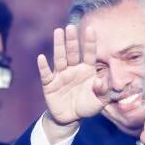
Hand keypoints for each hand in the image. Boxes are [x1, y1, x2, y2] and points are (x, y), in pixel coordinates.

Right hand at [37, 25, 109, 143]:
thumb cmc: (87, 106)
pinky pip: (46, 74)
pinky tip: (41, 58)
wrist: (70, 118)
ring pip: (60, 59)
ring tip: (58, 32)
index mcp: (87, 70)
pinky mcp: (50, 84)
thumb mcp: (100, 101)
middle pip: (72, 52)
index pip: (89, 54)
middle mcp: (74, 69)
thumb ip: (103, 91)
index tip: (90, 29)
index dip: (90, 42)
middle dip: (72, 40)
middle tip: (70, 27)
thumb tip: (100, 80)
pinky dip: (43, 66)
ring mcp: (61, 75)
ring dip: (59, 46)